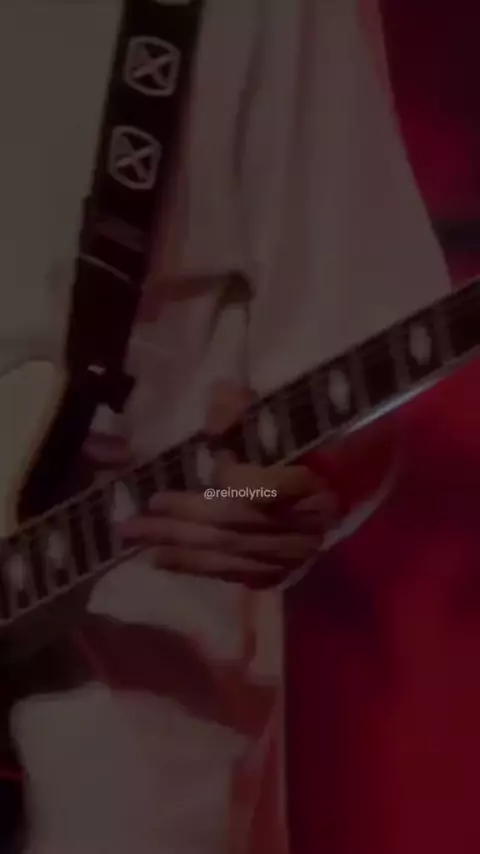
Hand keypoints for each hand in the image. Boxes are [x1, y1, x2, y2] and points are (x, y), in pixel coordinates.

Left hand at [83, 383, 340, 585]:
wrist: (332, 496)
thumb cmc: (301, 454)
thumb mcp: (278, 426)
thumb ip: (248, 412)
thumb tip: (219, 393)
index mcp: (312, 483)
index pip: (268, 487)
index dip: (235, 477)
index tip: (212, 465)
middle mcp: (303, 527)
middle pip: (236, 523)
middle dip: (183, 519)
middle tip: (139, 517)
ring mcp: (289, 556)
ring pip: (228, 553)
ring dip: (179, 547)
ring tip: (139, 538)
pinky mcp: (276, 573)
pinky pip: (229, 573)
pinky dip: (193, 566)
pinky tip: (160, 559)